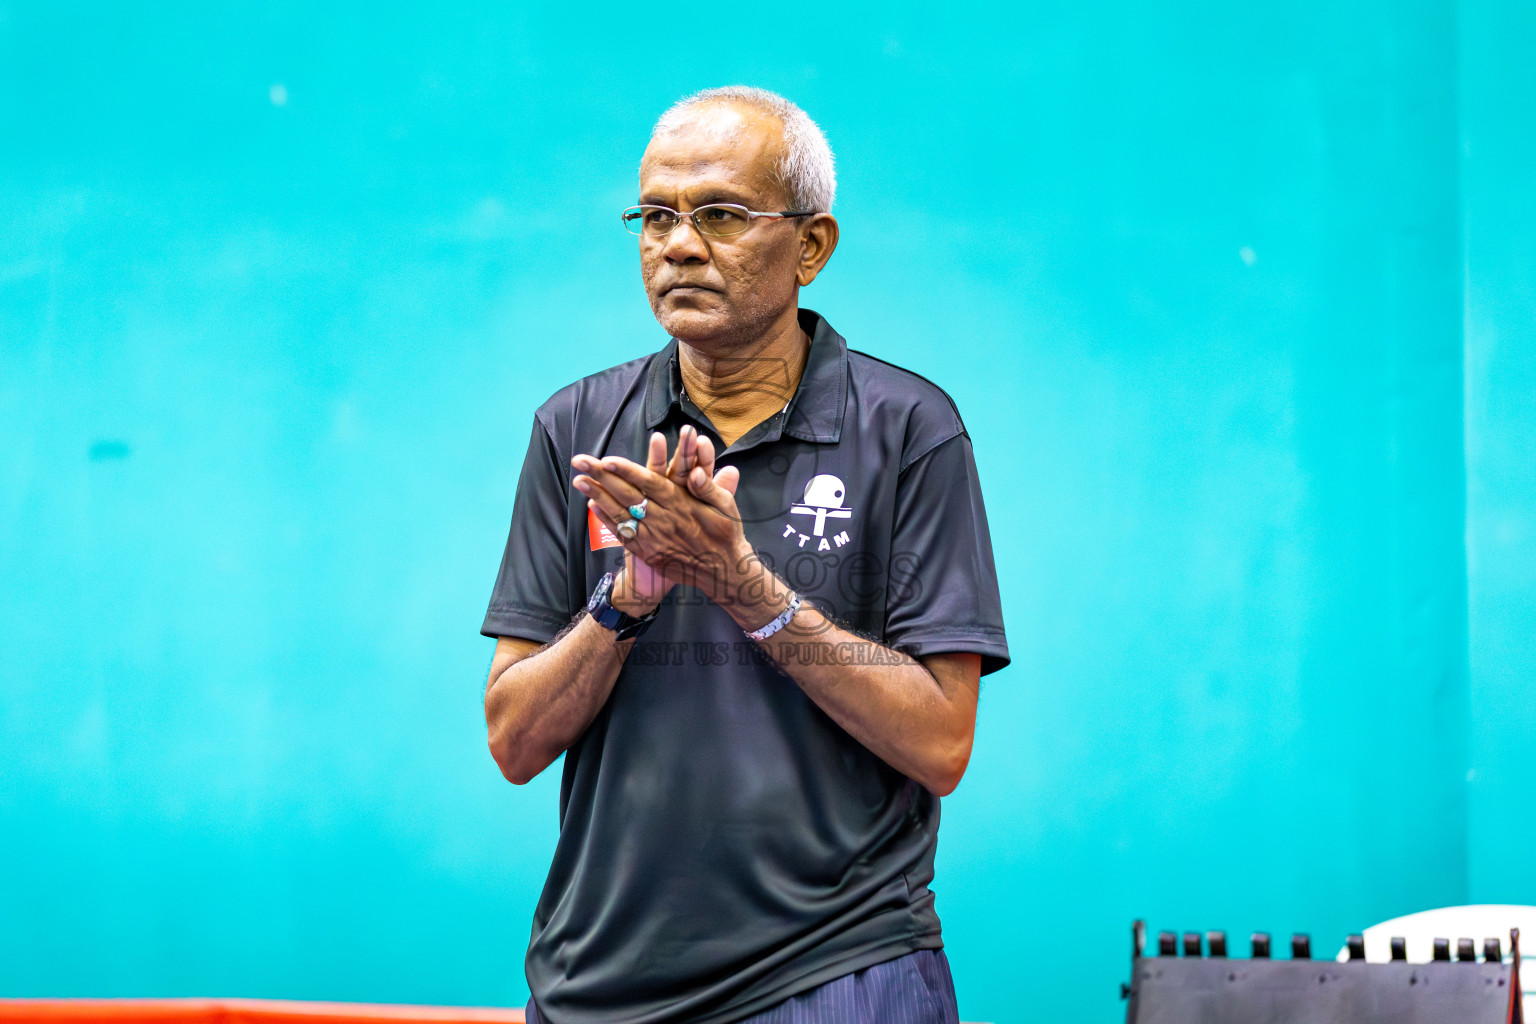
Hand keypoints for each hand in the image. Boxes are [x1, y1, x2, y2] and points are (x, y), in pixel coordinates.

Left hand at [572, 426, 746, 604]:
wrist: (724, 572)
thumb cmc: (726, 534)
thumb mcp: (726, 506)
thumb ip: (710, 487)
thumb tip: (696, 472)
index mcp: (682, 504)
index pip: (649, 484)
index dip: (627, 471)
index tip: (607, 459)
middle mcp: (664, 520)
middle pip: (627, 495)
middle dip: (602, 476)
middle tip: (581, 461)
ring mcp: (654, 538)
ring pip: (621, 513)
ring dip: (597, 496)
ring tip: (578, 480)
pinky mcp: (650, 552)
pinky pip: (625, 534)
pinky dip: (608, 520)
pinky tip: (593, 506)